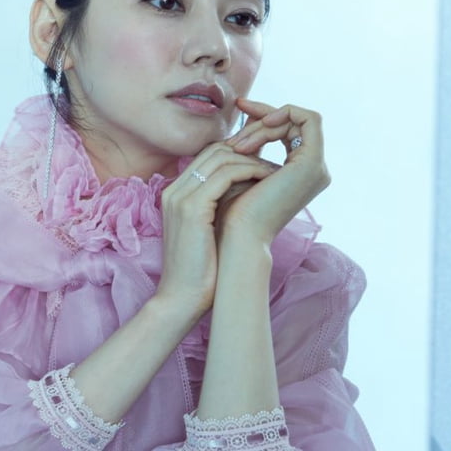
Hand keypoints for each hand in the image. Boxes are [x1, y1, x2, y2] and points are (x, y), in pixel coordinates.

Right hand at [156, 141, 281, 319]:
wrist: (181, 300)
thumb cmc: (200, 272)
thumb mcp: (208, 231)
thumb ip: (219, 207)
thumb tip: (249, 190)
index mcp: (176, 193)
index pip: (208, 156)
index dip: (238, 153)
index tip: (265, 162)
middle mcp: (174, 189)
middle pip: (214, 150)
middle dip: (247, 149)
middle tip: (275, 159)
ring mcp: (180, 197)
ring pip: (221, 157)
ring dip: (252, 159)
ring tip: (276, 170)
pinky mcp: (192, 208)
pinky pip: (225, 175)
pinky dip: (250, 172)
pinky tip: (269, 179)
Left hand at [218, 97, 330, 247]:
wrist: (237, 235)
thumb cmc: (232, 208)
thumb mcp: (242, 168)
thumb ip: (251, 146)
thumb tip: (246, 118)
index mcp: (300, 172)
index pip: (288, 129)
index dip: (264, 114)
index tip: (239, 107)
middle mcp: (314, 170)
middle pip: (294, 122)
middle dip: (262, 116)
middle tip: (237, 118)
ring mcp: (317, 168)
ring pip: (297, 120)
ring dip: (264, 123)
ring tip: (237, 144)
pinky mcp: (313, 164)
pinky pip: (308, 119)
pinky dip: (282, 116)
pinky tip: (257, 127)